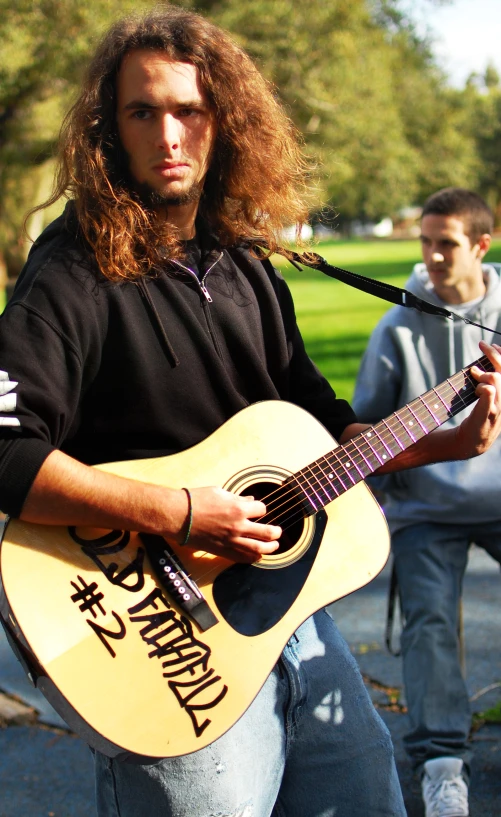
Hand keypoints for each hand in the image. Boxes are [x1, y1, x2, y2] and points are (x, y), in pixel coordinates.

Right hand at [172, 486, 281, 562]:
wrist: (177, 516)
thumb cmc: (195, 500)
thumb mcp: (219, 492)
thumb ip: (237, 498)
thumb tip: (248, 500)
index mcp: (239, 509)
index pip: (262, 509)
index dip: (260, 508)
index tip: (256, 509)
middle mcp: (238, 526)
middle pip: (268, 532)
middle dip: (275, 532)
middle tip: (277, 532)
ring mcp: (231, 541)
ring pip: (259, 549)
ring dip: (270, 548)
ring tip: (274, 546)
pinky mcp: (222, 551)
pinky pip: (242, 558)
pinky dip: (252, 558)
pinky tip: (256, 556)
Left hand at [454, 341, 500, 457]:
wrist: (473, 443)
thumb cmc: (478, 418)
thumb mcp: (486, 398)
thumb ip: (488, 382)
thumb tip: (482, 363)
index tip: (491, 345)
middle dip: (492, 354)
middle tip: (482, 345)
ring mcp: (499, 408)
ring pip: (496, 381)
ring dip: (483, 374)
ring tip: (475, 375)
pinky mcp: (487, 416)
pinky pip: (490, 396)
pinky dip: (485, 389)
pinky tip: (480, 388)